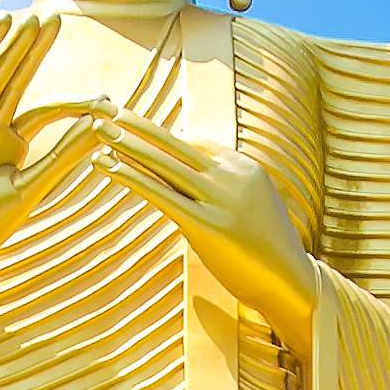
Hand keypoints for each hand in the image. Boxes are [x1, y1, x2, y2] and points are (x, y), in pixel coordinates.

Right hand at [0, 13, 94, 259]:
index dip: (72, 103)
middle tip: (55, 18)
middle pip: (15, 81)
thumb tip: (101, 127)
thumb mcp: (31, 187)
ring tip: (31, 16)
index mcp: (9, 147)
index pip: (43, 112)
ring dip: (12, 44)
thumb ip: (63, 156)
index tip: (104, 100)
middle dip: (33, 50)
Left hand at [75, 111, 320, 345]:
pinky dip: (131, 176)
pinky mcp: (205, 224)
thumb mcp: (255, 207)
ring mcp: (219, 199)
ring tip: (99, 128)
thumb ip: (231, 188)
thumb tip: (205, 182)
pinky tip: (108, 164)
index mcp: (244, 167)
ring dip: (128, 144)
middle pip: (175, 144)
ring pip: (164, 164)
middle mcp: (231, 176)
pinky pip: (160, 194)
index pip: (194, 144)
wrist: (290, 281)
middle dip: (137, 125)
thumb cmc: (270, 250)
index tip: (132, 123)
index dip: (160, 136)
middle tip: (106, 108)